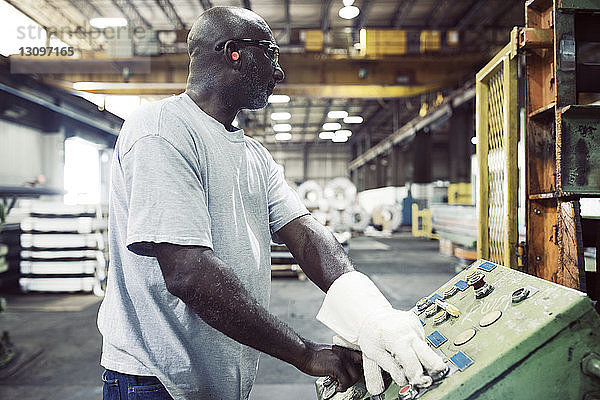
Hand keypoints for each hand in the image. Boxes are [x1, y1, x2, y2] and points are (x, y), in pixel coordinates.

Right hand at [297, 342, 362, 391]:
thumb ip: (341, 359)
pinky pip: (346, 382)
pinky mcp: (337, 367)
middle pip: (361, 368)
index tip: (358, 375)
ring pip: (355, 376)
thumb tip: (346, 371)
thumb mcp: (332, 354)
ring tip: (341, 385)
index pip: (361, 358)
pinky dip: (342, 387)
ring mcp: (342, 360)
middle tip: (349, 382)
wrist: (304, 353)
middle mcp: (346, 353)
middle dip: (356, 377)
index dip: (362, 368)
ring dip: (349, 384)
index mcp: (345, 349)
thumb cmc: (314, 355)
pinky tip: (337, 388)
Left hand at [317, 271, 446, 394]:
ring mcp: (416, 326)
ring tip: (406, 358)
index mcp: (398, 339)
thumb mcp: (374, 354)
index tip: (415, 383)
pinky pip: (423, 342)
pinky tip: (407, 348)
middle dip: (431, 370)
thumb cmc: (370, 334)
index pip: (414, 365)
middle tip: (423, 378)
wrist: (371, 316)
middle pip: (432, 357)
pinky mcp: (418, 324)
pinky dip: (417, 349)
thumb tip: (402, 381)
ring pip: (428, 350)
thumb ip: (389, 368)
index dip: (415, 377)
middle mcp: (411, 331)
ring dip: (421, 359)